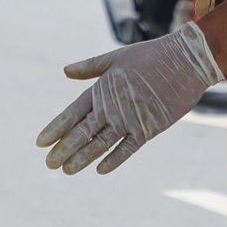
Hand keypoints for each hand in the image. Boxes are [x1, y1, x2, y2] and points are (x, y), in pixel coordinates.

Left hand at [37, 24, 225, 174]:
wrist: (186, 60)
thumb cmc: (151, 55)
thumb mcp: (116, 57)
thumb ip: (90, 67)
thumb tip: (65, 71)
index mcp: (103, 89)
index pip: (73, 112)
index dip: (56, 128)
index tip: (40, 142)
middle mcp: (113, 106)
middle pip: (83, 131)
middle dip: (64, 149)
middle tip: (48, 164)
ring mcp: (131, 118)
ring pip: (101, 143)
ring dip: (84, 158)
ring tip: (67, 171)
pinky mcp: (150, 127)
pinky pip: (129, 147)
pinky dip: (115, 158)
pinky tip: (100, 170)